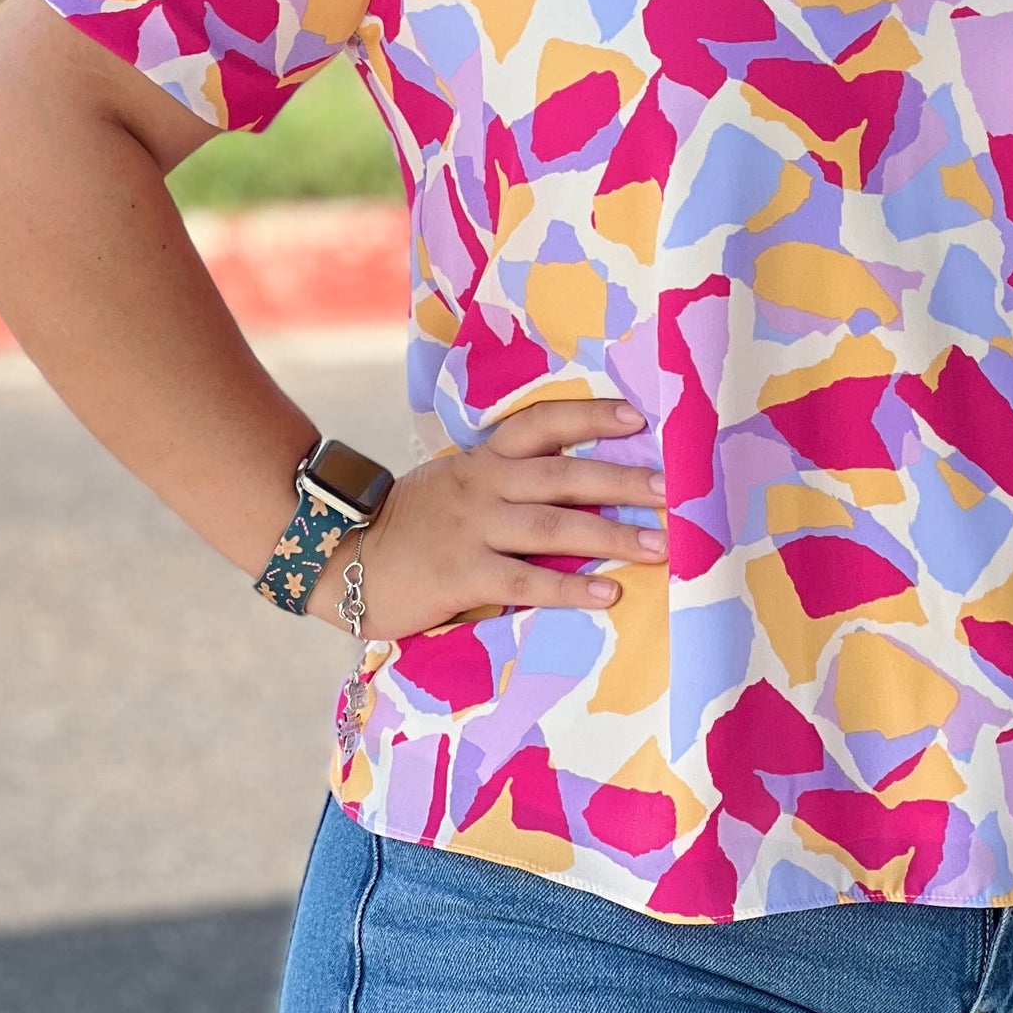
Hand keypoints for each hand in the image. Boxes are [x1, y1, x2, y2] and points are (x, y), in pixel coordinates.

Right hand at [308, 397, 666, 643]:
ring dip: (614, 535)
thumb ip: (502, 485)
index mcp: (483, 460)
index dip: (591, 418)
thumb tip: (569, 490)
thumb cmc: (409, 526)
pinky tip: (607, 594)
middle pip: (566, 474)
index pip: (543, 424)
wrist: (338, 556)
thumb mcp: (454, 488)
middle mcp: (484, 485)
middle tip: (675, 490)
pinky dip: (571, 586)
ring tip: (661, 547)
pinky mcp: (463, 574)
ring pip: (555, 525)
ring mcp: (474, 528)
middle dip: (625, 481)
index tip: (640, 417)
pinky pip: (527, 580)